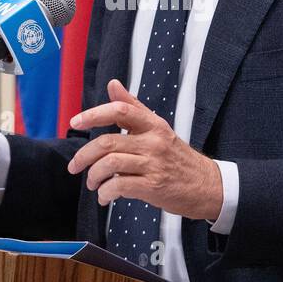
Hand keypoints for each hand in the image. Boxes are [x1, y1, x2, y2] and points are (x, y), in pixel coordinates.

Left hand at [66, 79, 222, 220]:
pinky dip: (105, 192)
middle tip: (75, 166)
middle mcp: (154, 142)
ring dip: (93, 177)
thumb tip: (112, 84)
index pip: (120, 111)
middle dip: (84, 156)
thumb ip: (133, 107)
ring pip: (110, 165)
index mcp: (154, 124)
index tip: (75, 122)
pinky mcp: (154, 186)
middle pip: (107, 142)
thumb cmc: (178, 157)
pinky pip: (119, 186)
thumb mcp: (159, 128)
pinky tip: (104, 196)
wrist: (207, 185)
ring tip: (92, 183)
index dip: (93, 115)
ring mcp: (154, 164)